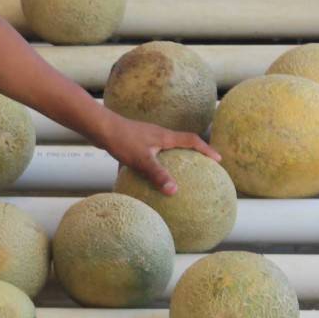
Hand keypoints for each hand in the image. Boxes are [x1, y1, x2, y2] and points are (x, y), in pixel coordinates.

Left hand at [97, 113, 219, 193]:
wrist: (100, 127)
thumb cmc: (122, 140)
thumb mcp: (141, 160)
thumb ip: (157, 174)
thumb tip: (174, 190)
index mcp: (165, 137)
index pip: (192, 140)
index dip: (206, 149)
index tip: (218, 159)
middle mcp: (158, 135)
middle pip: (182, 143)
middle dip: (194, 153)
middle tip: (203, 166)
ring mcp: (147, 138)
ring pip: (166, 149)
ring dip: (174, 159)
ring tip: (178, 174)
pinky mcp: (136, 142)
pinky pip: (152, 154)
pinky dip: (156, 164)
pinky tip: (147, 179)